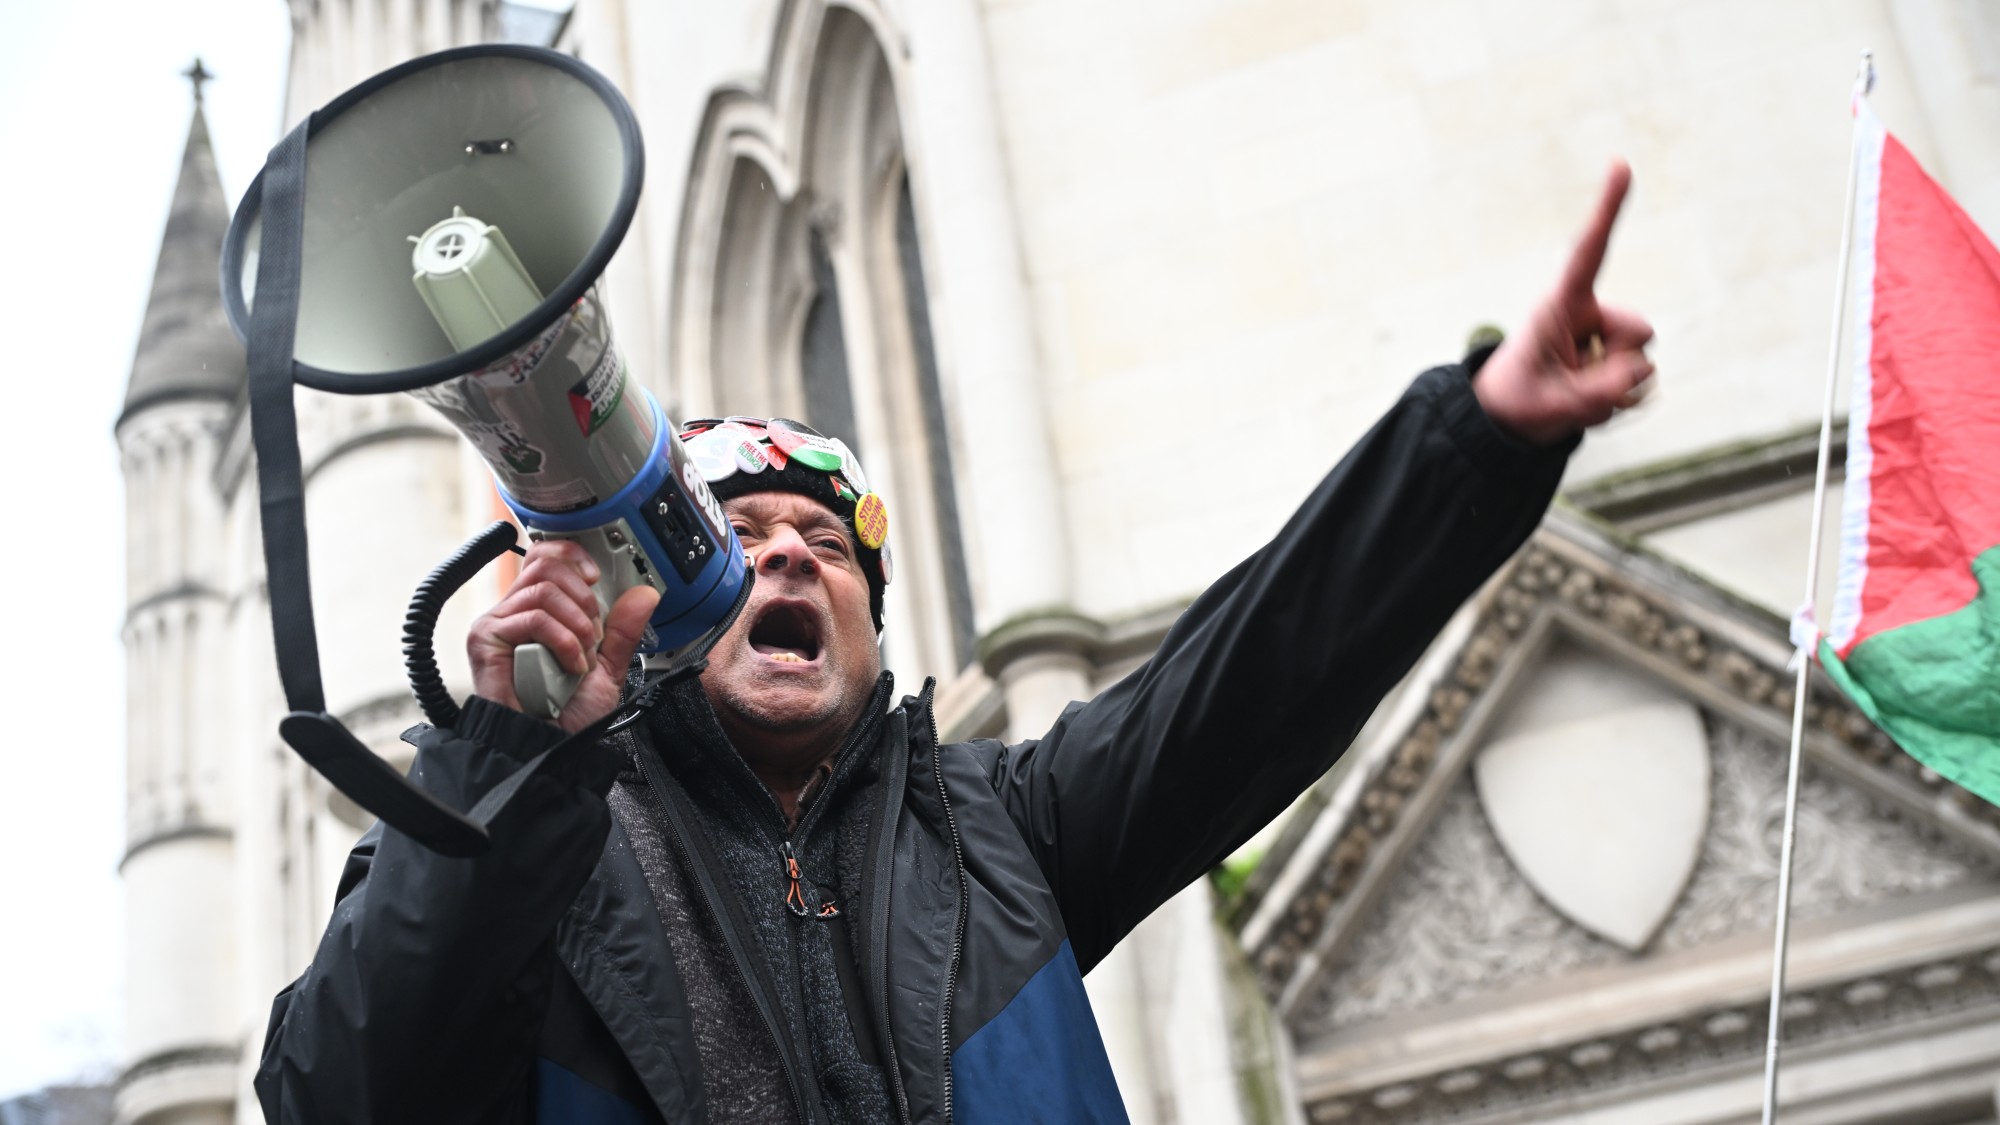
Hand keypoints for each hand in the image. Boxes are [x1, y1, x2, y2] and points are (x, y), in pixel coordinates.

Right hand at [468, 538, 661, 732]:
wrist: (548, 747)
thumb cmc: (566, 715)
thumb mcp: (607, 666)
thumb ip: (623, 631)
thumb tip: (643, 594)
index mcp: (539, 610)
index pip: (546, 556)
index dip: (573, 556)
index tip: (596, 578)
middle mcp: (514, 611)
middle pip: (545, 563)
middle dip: (584, 597)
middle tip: (593, 634)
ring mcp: (498, 623)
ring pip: (543, 590)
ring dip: (577, 625)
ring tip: (582, 658)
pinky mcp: (486, 639)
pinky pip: (533, 618)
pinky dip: (564, 641)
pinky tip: (570, 666)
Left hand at [1474, 161, 1656, 444]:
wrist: (1513, 420)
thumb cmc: (1520, 401)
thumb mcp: (1552, 405)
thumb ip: (1598, 392)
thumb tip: (1642, 372)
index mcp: (1563, 305)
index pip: (1589, 252)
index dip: (1606, 210)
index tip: (1620, 164)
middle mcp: (1591, 314)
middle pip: (1640, 333)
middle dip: (1616, 369)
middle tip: (1571, 386)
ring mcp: (1608, 339)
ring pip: (1642, 366)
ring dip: (1613, 392)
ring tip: (1572, 394)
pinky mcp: (1619, 362)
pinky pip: (1642, 386)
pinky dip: (1620, 404)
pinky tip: (1588, 402)